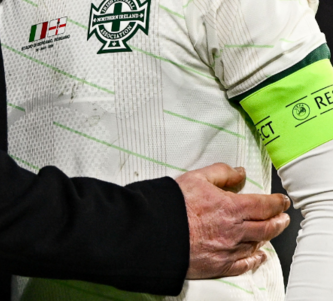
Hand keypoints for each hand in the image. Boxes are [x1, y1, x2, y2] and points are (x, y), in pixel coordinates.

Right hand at [178, 163, 290, 278]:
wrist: (154, 232)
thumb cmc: (171, 205)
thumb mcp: (195, 178)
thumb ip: (221, 172)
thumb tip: (239, 172)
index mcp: (231, 207)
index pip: (264, 205)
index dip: (276, 202)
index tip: (282, 201)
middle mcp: (235, 230)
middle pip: (267, 227)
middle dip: (278, 221)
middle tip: (283, 217)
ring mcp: (228, 249)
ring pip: (257, 244)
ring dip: (268, 237)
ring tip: (271, 231)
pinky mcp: (219, 264)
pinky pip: (244, 264)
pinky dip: (255, 259)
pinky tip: (259, 256)